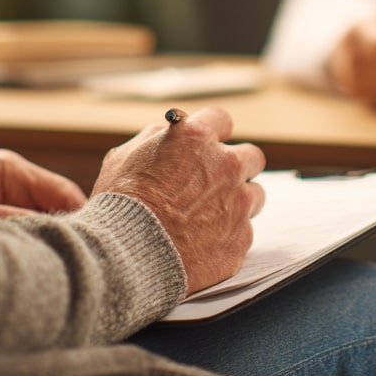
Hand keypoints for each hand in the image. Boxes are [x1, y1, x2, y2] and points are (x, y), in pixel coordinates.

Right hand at [92, 107, 264, 294]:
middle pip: (252, 156)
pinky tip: (203, 243)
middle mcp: (225, 166)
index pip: (221, 119)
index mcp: (196, 138)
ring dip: (238, 202)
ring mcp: (238, 204)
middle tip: (217, 181)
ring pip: (255, 195)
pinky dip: (228, 236)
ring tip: (209, 217)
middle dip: (236, 166)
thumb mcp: (124, 157)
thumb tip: (167, 134)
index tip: (209, 143)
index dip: (214, 132)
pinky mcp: (241, 238)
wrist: (127, 257)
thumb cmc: (121, 205)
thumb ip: (155, 139)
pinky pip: (244, 231)